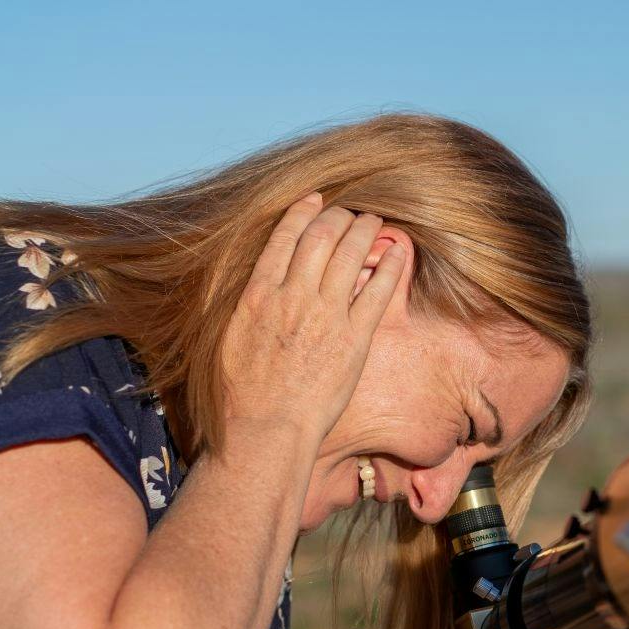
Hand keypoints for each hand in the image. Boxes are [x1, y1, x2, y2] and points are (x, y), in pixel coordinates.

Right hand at [218, 194, 405, 449]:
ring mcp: (325, 316)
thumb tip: (263, 282)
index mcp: (259, 294)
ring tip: (374, 221)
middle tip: (350, 212)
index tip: (315, 200)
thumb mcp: (232, 337)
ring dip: (365, 230)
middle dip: (338, 215)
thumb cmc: (242, 393)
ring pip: (350, 254)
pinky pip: (377, 290)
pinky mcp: (353, 339)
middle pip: (321, 236)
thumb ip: (251, 304)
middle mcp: (292, 297)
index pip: (284, 237)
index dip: (303, 211)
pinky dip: (388, 265)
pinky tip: (397, 251)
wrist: (266, 428)